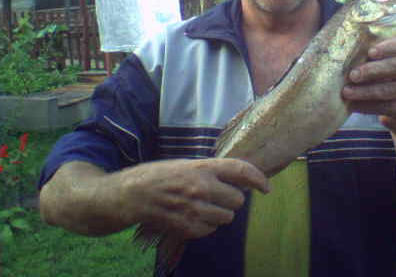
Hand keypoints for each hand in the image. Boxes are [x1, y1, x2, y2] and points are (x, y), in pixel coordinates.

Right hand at [119, 158, 268, 239]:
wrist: (129, 194)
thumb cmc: (158, 176)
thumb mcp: (186, 164)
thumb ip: (211, 171)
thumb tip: (240, 180)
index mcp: (201, 167)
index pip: (240, 169)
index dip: (258, 178)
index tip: (266, 187)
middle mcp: (200, 187)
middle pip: (237, 200)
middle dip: (231, 200)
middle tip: (217, 197)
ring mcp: (194, 209)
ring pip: (227, 218)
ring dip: (219, 214)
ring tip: (202, 207)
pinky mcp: (186, 227)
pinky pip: (211, 230)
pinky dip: (205, 226)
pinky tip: (191, 216)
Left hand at [342, 36, 395, 133]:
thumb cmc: (379, 82)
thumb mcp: (375, 68)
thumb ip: (364, 59)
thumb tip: (339, 54)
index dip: (387, 47)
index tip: (370, 52)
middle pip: (395, 66)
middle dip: (371, 70)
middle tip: (352, 75)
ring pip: (390, 89)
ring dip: (365, 91)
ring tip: (347, 92)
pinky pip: (388, 107)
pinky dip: (368, 106)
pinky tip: (354, 106)